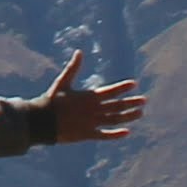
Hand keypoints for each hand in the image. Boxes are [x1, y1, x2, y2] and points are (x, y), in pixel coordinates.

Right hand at [28, 48, 146, 144]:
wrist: (42, 121)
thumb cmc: (51, 100)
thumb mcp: (62, 82)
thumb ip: (73, 68)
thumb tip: (79, 52)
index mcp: (88, 96)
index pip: (110, 91)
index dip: (123, 87)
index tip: (134, 84)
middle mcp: (93, 110)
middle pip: (117, 106)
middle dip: (131, 102)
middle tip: (144, 100)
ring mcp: (92, 123)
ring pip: (115, 120)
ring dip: (128, 117)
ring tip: (140, 113)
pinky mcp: (88, 134)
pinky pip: (105, 135)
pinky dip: (116, 134)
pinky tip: (126, 132)